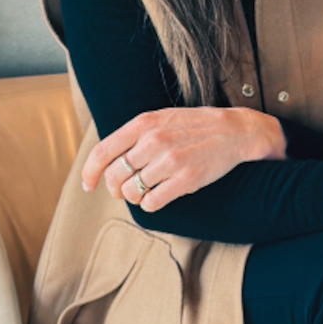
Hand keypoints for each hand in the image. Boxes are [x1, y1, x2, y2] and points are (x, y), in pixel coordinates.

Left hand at [81, 107, 286, 211]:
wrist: (234, 131)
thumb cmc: (194, 126)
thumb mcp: (161, 119)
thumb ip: (135, 135)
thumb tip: (107, 161)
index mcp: (143, 123)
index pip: (102, 153)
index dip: (89, 173)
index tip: (89, 185)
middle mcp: (153, 141)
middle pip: (115, 176)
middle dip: (114, 188)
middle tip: (123, 190)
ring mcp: (169, 161)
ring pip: (131, 192)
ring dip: (134, 197)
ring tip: (145, 190)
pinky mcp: (185, 179)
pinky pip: (152, 202)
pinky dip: (149, 204)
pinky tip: (158, 197)